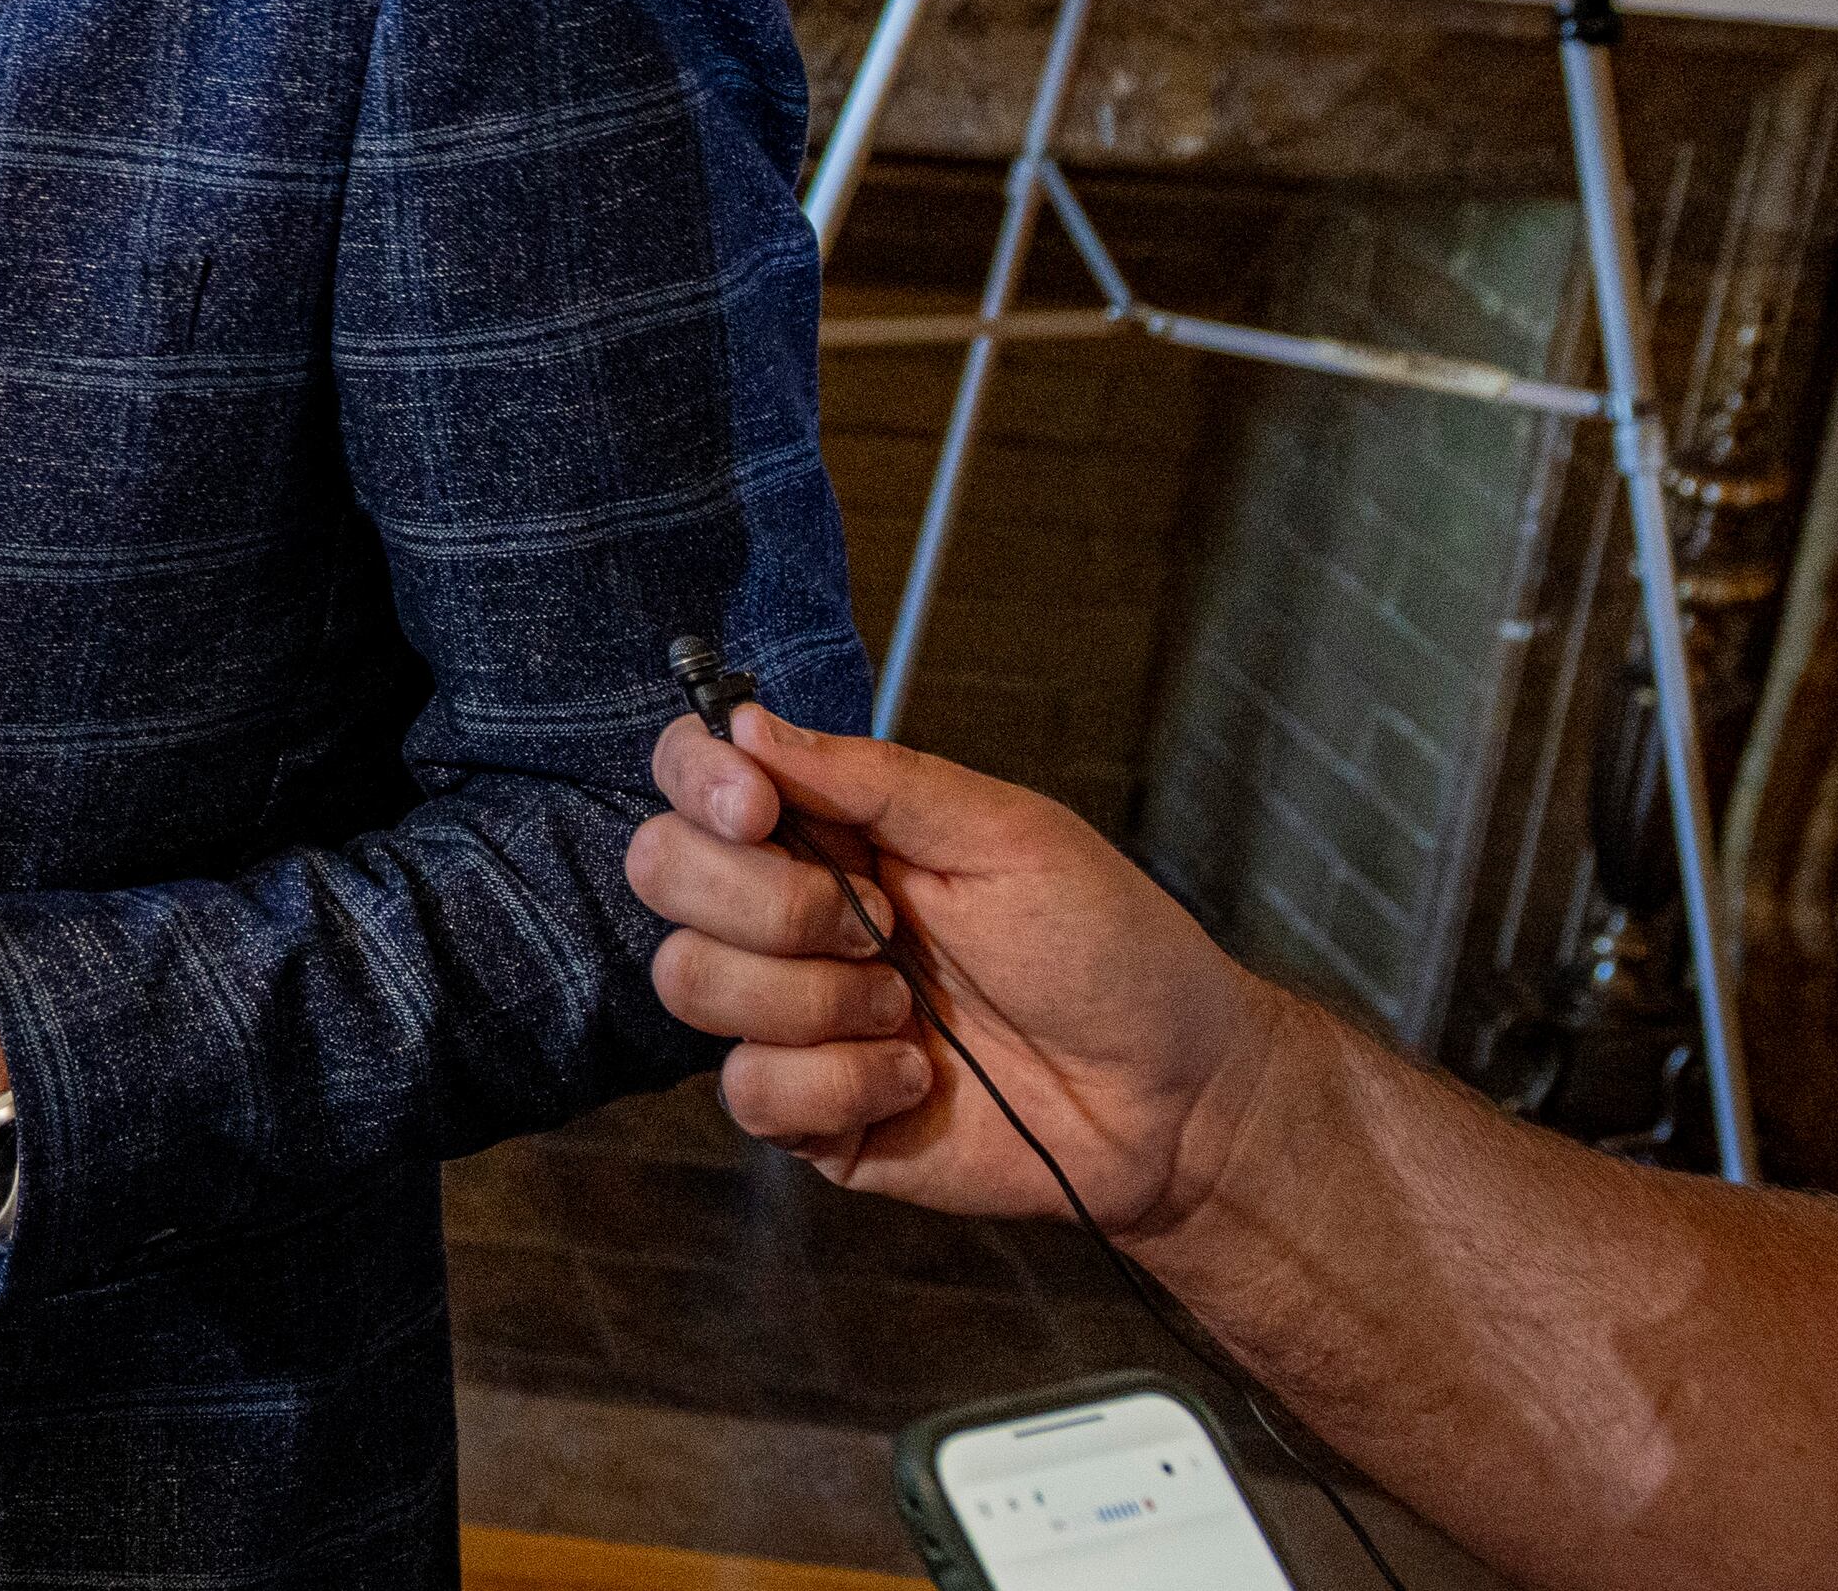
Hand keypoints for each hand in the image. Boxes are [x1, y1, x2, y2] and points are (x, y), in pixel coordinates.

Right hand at [630, 701, 1288, 1242]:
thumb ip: (873, 779)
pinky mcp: (807, 1112)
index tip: (757, 807)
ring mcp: (790, 1015)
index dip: (697, 781)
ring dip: (813, 997)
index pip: (693, 775)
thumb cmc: (1112, 952)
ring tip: (908, 1009)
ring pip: (690, 980)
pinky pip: (748, 1090)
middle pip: (663, 871)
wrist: (1174, 1099)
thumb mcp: (1007, 835)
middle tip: (878, 921)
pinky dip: (839, 1082)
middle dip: (768, 899)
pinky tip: (912, 1078)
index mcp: (831, 830)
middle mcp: (791, 914)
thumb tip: (748, 725)